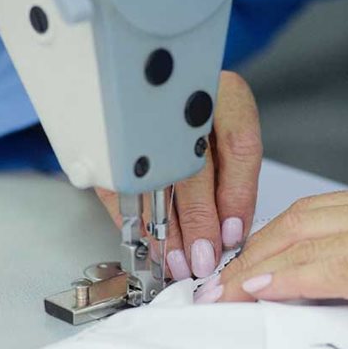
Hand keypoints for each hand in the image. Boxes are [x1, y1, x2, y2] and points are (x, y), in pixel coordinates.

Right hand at [96, 72, 262, 280]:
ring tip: (176, 258)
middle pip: (193, 167)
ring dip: (165, 229)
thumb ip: (234, 180)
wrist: (147, 90)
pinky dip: (135, 220)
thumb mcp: (231, 139)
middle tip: (201, 256)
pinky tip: (149, 241)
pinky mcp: (109, 136)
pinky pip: (121, 186)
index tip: (232, 234)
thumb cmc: (203, 122)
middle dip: (198, 222)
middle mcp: (183, 95)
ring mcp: (140, 113)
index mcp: (226, 93)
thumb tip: (230, 233)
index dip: (237, 196)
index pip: (238, 146)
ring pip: (154, 180)